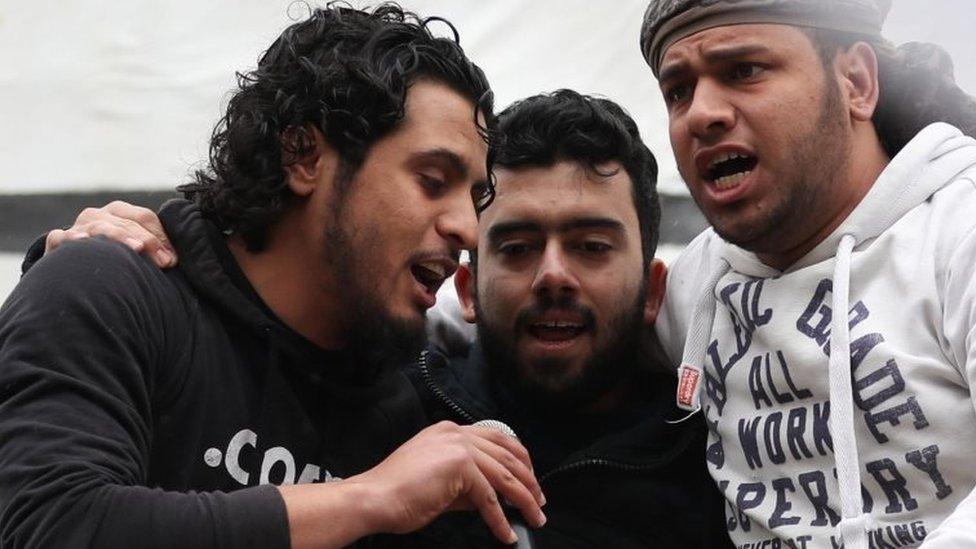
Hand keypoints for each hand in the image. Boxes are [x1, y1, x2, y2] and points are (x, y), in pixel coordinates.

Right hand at [45, 201, 176, 267]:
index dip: (160, 237)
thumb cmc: (113, 259)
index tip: (172, 260)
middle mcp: (98, 215)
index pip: (144, 217)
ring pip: (101, 227)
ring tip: (136, 248)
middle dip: (148, 242)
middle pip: (126, 223)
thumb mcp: (134, 249)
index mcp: (119, 212)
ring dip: (120, 237)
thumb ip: (153, 248)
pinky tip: (84, 241)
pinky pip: (62, 236)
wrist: (74, 270)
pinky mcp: (58, 240)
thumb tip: (171, 260)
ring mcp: (78, 226)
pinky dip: (72, 238)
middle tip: (164, 263)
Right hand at [352, 421, 545, 543]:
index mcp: (450, 431)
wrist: (374, 498)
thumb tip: (494, 498)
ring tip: (534, 517)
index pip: (497, 438)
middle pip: (508, 453)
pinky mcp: (458, 466)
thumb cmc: (399, 493)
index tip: (531, 479)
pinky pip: (489, 497)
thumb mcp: (441, 483)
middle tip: (540, 501)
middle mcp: (456, 433)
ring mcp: (457, 446)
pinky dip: (500, 519)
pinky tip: (506, 533)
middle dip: (529, 479)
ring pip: (505, 475)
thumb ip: (468, 485)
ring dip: (524, 500)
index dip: (520, 458)